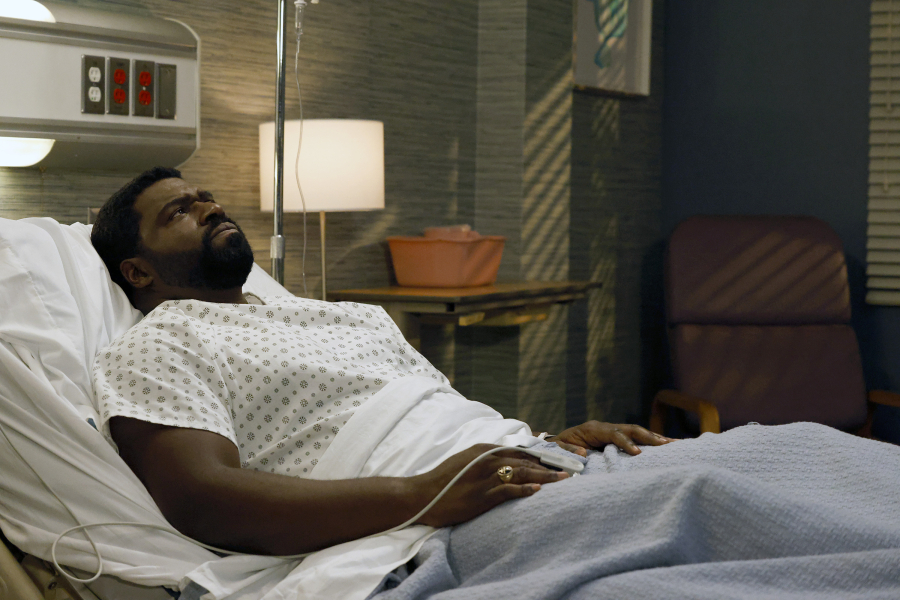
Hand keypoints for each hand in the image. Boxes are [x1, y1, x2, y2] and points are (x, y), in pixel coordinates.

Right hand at [412, 444, 567, 527]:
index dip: (543, 453)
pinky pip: (507, 490)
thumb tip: (509, 463)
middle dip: (551, 463)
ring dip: (545, 476)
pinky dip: (524, 489)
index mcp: (484, 450)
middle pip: (526, 459)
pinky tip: (538, 491)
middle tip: (572, 467)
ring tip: (564, 479)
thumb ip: (488, 460)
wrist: (421, 495)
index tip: (562, 457)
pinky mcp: (480, 495)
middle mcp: (486, 459)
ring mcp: (483, 477)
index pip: (520, 450)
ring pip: (521, 472)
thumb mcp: (467, 462)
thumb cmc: (444, 481)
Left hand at [552, 421, 676, 455]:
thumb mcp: (557, 449)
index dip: (626, 442)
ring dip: (654, 438)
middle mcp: (604, 427)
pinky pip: (634, 438)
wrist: (554, 444)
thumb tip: (583, 453)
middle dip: (649, 436)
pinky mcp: (614, 438)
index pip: (614, 434)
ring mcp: (611, 431)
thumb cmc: (556, 449)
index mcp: (592, 429)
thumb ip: (567, 450)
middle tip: (667, 444)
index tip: (637, 453)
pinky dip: (648, 442)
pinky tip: (663, 447)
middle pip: (630, 429)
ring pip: (635, 432)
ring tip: (673, 444)